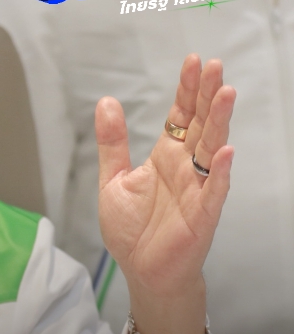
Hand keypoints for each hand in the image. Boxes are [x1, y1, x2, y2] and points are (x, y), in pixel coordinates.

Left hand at [96, 54, 233, 333]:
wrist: (142, 270)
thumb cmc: (132, 229)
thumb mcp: (112, 180)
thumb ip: (112, 142)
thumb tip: (107, 102)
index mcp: (165, 157)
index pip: (180, 116)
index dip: (187, 90)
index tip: (193, 62)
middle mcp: (185, 168)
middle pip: (200, 125)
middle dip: (206, 96)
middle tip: (214, 66)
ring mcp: (197, 189)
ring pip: (211, 150)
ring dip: (219, 123)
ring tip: (225, 94)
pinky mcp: (202, 215)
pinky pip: (213, 191)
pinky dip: (218, 172)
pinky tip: (223, 152)